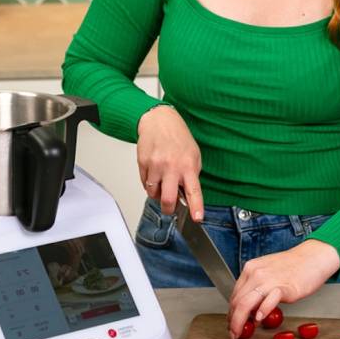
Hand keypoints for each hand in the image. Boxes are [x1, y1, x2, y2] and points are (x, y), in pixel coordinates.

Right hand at [137, 105, 203, 220]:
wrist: (159, 120)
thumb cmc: (178, 137)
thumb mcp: (194, 154)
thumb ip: (191, 175)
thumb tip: (188, 195)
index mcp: (188, 165)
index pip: (194, 191)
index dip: (196, 207)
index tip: (197, 218)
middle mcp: (171, 167)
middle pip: (167, 200)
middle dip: (169, 209)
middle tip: (171, 208)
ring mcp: (155, 166)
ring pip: (153, 194)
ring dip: (157, 194)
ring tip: (162, 182)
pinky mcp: (142, 164)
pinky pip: (144, 184)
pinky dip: (150, 184)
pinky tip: (155, 173)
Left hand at [226, 240, 339, 338]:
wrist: (312, 257)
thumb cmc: (292, 266)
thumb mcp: (267, 271)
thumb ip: (256, 286)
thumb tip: (249, 309)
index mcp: (250, 269)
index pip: (234, 295)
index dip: (231, 312)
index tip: (232, 323)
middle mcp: (256, 273)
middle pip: (237, 301)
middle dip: (233, 321)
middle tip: (234, 334)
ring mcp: (269, 280)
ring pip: (246, 303)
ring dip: (240, 322)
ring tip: (241, 333)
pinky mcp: (283, 287)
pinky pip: (268, 301)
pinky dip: (262, 311)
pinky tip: (259, 320)